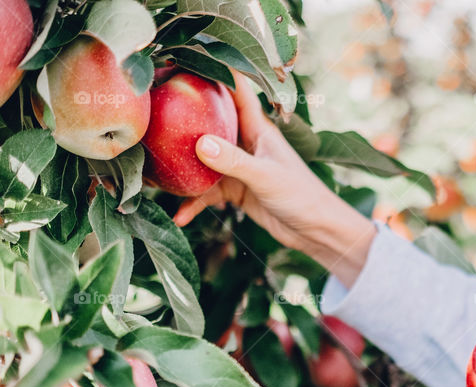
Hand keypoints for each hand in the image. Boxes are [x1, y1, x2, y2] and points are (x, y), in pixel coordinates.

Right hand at [172, 71, 374, 286]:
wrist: (316, 230)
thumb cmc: (301, 196)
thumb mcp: (265, 176)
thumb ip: (234, 161)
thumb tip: (199, 144)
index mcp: (258, 129)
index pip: (236, 91)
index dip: (215, 72)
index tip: (185, 60)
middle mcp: (246, 143)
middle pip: (210, 124)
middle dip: (183, 121)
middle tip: (152, 115)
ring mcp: (239, 167)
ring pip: (203, 162)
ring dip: (183, 171)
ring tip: (154, 178)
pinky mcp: (236, 190)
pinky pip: (208, 193)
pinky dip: (195, 204)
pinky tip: (180, 217)